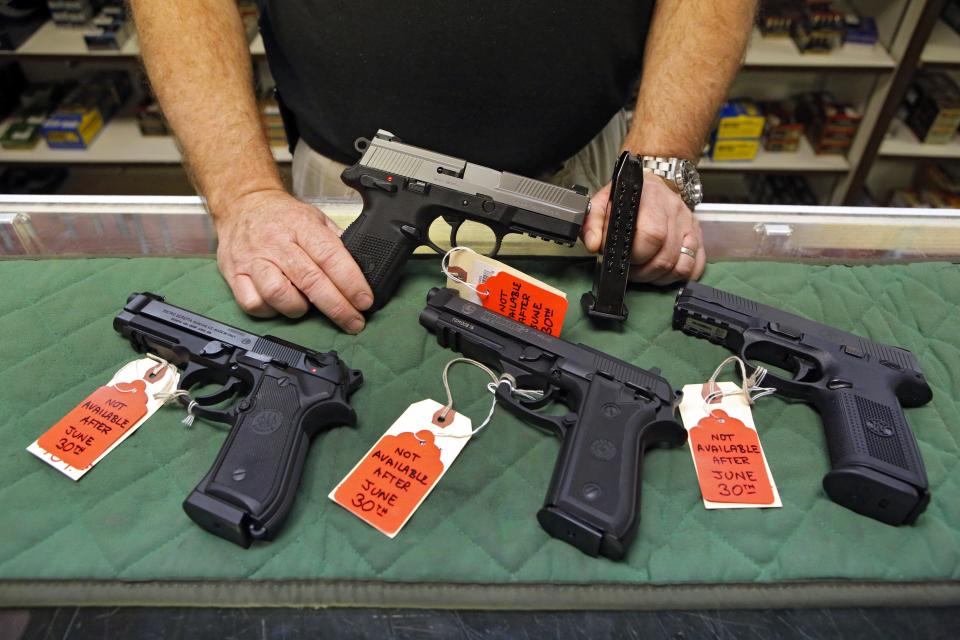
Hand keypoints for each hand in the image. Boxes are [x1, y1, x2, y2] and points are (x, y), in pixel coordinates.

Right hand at [213, 189, 372, 332]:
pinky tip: (279, 305)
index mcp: (301, 226)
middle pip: (310, 280)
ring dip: (298, 308)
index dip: (350, 282)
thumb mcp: (315, 218)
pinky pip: (253, 303)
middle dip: (337, 306)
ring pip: (278, 295)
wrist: (242, 203)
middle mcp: (276, 243)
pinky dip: (270, 311)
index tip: (364, 300)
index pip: (330, 256)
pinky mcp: (234, 274)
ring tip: (307, 306)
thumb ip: (336, 242)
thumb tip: (362, 269)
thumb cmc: (283, 216)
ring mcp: (253, 259)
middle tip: (354, 321)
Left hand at [582, 173, 705, 284]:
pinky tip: (663, 272)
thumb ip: (592, 222)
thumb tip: (593, 244)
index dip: (636, 255)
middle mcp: (674, 209)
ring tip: (644, 272)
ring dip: (659, 277)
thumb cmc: (627, 198)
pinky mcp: (697, 236)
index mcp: (650, 197)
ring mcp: (688, 224)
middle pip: (665, 256)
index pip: (651, 234)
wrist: (651, 186)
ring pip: (680, 266)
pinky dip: (679, 276)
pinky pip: (695, 266)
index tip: (623, 259)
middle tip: (629, 270)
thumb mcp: (603, 202)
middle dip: (643, 271)